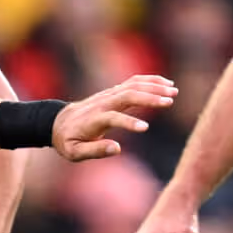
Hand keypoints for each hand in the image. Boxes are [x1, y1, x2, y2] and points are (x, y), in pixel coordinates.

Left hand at [52, 74, 176, 162]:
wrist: (59, 122)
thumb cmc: (68, 141)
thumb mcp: (75, 152)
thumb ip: (95, 151)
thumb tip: (118, 149)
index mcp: (94, 119)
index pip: (113, 117)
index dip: (128, 122)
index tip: (145, 128)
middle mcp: (102, 103)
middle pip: (127, 95)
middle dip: (149, 97)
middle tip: (169, 101)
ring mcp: (108, 95)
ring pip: (132, 86)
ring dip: (153, 87)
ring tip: (173, 92)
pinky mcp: (114, 92)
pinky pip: (133, 82)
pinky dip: (150, 80)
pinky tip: (166, 83)